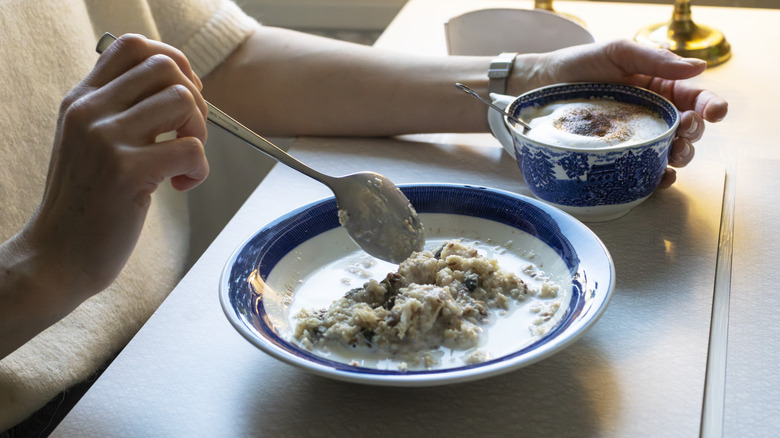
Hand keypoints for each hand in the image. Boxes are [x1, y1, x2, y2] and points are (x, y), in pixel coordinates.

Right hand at [24, 33, 208, 306]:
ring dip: (199, 132)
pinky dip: (199, 170)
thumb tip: (178, 89)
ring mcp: (106, 139)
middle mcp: (90, 111)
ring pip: (183, 101)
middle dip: (194, 100)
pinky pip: (191, 149)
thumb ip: (120, 112)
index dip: (172, 63)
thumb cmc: (87, 203)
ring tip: (182, 162)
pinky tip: (179, 186)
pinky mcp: (126, 171)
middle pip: (166, 68)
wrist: (58, 256)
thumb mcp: (90, 144)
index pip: (133, 46)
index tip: (182, 98)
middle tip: (186, 135)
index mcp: (82, 100)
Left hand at [534, 39, 727, 187]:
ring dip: (681, 156)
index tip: (715, 112)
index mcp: (659, 88)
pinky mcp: (617, 157)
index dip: (711, 106)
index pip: (695, 98)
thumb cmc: (580, 65)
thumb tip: (698, 67)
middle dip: (694, 133)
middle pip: (688, 129)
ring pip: (671, 152)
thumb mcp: (617, 52)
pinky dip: (658, 178)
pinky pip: (644, 172)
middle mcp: (652, 115)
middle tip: (684, 130)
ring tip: (674, 153)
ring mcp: (635, 138)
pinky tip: (661, 177)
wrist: (541, 85)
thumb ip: (655, 59)